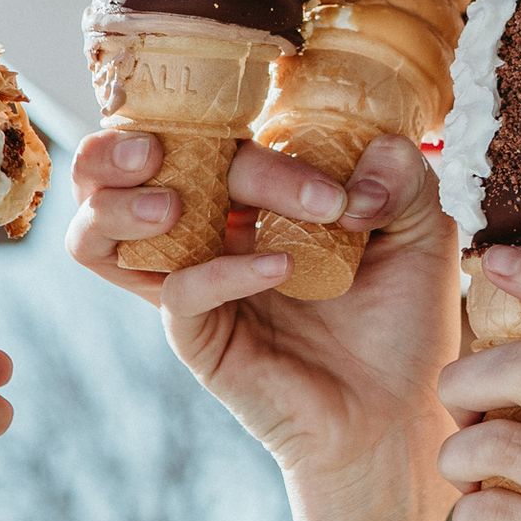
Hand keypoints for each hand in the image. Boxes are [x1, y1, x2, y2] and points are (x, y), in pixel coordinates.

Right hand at [66, 130, 460, 520]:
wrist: (400, 409)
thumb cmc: (401, 317)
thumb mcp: (422, 228)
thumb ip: (403, 174)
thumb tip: (364, 161)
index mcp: (246, 189)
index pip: (195, 128)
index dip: (206, 110)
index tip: (281, 119)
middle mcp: (206, 228)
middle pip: (120, 170)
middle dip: (118, 148)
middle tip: (154, 148)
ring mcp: (193, 283)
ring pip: (97, 235)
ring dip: (118, 206)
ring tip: (172, 202)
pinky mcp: (199, 337)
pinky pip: (179, 293)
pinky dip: (220, 271)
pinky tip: (279, 266)